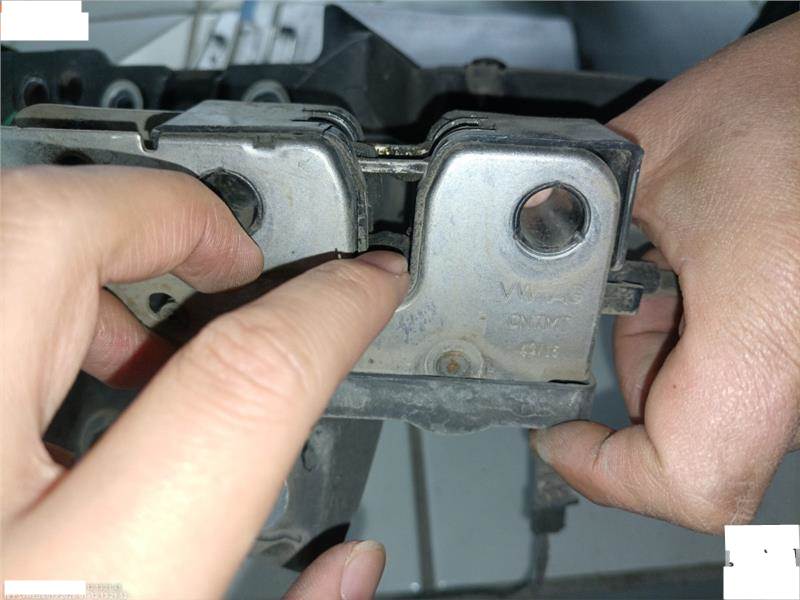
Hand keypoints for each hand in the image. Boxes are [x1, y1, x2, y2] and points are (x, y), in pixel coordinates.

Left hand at [1, 166, 408, 597]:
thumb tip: (351, 566)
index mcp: (70, 584)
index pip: (235, 384)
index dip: (324, 309)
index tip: (364, 285)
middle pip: (52, 239)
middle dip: (163, 212)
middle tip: (233, 256)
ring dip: (78, 259)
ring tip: (145, 327)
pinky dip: (15, 311)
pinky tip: (56, 380)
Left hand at [532, 14, 799, 532]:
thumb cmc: (790, 98)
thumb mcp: (646, 162)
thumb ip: (578, 222)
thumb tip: (525, 246)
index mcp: (762, 337)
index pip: (688, 479)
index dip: (605, 474)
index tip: (558, 436)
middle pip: (695, 442)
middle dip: (629, 385)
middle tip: (601, 321)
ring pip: (721, 408)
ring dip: (664, 356)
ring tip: (655, 277)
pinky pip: (749, 374)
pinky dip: (700, 339)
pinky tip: (686, 276)